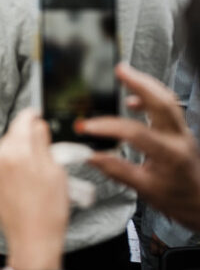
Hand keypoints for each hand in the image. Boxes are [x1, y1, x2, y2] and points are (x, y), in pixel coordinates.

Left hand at [0, 109, 67, 269]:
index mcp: (16, 151)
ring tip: (37, 167)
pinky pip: (1, 168)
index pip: (22, 121)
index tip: (40, 114)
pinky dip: (12, 167)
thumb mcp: (55, 171)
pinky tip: (26, 181)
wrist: (32, 241)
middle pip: (13, 136)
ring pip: (6, 151)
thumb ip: (42, 143)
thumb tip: (36, 124)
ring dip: (19, 152)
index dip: (32, 116)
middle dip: (27, 136)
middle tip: (45, 145)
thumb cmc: (49, 209)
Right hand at [80, 63, 199, 231]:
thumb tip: (90, 156)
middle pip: (162, 103)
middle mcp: (179, 138)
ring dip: (146, 84)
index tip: (87, 127)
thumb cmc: (176, 199)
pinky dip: (151, 97)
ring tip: (125, 73)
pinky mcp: (179, 131)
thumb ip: (116, 170)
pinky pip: (168, 106)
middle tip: (120, 70)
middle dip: (140, 84)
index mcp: (169, 154)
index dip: (108, 127)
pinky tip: (133, 101)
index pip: (135, 133)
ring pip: (167, 100)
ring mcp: (182, 132)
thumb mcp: (144, 189)